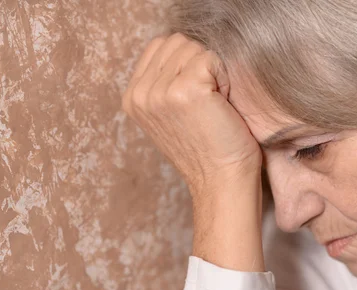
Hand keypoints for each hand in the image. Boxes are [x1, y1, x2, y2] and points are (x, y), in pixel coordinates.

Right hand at [122, 33, 261, 193]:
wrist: (222, 181)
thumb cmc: (208, 151)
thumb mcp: (172, 117)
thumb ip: (164, 84)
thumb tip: (180, 51)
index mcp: (132, 98)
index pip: (161, 46)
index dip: (188, 64)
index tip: (197, 99)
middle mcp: (140, 94)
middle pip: (177, 42)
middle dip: (200, 66)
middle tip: (209, 104)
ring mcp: (158, 91)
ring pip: (193, 48)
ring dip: (213, 73)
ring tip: (214, 106)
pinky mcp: (183, 90)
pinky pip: (211, 58)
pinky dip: (224, 79)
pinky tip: (222, 106)